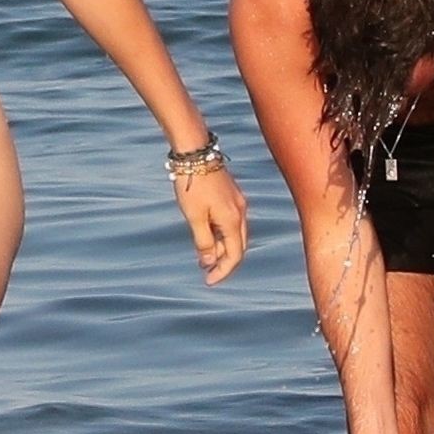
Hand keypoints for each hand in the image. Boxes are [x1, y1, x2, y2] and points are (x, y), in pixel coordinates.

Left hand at [172, 165, 247, 284]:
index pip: (234, 255)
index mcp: (233, 220)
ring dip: (222, 247)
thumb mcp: (194, 217)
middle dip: (224, 262)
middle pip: (239, 246)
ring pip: (236, 233)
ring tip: (203, 255)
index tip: (208, 281)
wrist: (195, 152)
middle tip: (206, 272)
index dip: (223, 271)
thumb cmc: (192, 184)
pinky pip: (231, 221)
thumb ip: (203, 241)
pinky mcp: (232, 195)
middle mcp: (241, 212)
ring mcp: (238, 202)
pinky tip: (207, 234)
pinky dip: (222, 233)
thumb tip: (208, 262)